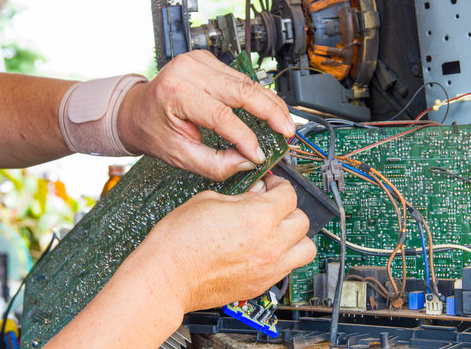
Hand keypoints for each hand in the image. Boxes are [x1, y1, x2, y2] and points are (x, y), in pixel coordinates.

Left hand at [118, 50, 294, 180]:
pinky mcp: (209, 61)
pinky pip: (241, 78)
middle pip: (243, 90)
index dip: (246, 138)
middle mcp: (189, 69)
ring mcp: (199, 61)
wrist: (136, 110)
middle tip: (288, 132)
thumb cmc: (151, 129)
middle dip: (271, 113)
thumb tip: (247, 162)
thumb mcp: (177, 155)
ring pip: (247, 82)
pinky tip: (269, 110)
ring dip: (269, 104)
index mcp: (176, 92)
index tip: (261, 155)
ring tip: (284, 124)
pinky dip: (258, 96)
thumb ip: (213, 163)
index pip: (221, 115)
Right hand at [137, 175, 315, 311]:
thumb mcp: (209, 201)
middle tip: (273, 205)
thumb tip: (259, 192)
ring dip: (296, 236)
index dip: (280, 185)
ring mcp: (268, 269)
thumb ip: (242, 195)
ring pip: (306, 248)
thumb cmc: (178, 241)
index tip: (272, 186)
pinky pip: (288, 267)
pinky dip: (284, 256)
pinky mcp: (260, 285)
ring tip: (278, 231)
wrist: (165, 278)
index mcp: (258, 218)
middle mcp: (270, 245)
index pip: (289, 194)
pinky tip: (265, 249)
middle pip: (302, 220)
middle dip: (289, 208)